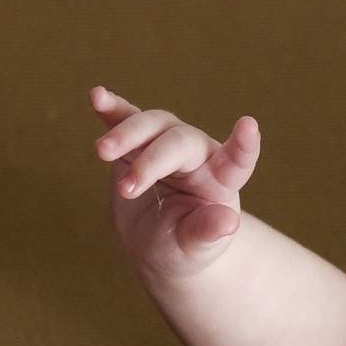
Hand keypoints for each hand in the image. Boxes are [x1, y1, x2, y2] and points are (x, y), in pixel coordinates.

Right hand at [90, 85, 260, 277]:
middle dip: (151, 162)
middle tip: (127, 190)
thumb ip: (207, 233)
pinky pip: (125, 120)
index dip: (243, 146)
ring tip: (101, 151)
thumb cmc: (184, 248)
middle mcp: (196, 155)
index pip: (236, 162)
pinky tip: (97, 96)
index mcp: (219, 181)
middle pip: (178, 142)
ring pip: (151, 125)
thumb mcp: (195, 248)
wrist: (157, 244)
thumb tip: (228, 222)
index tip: (248, 127)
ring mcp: (165, 144)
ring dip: (126, 134)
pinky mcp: (137, 143)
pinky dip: (112, 109)